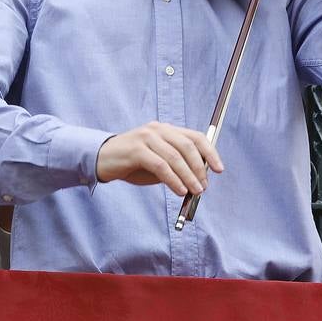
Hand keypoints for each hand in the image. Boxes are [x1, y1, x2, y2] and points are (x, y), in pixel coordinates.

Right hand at [95, 121, 223, 196]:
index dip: (210, 152)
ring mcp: (146, 137)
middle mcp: (158, 129)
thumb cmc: (133, 164)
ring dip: (188, 177)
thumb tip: (199, 179)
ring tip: (195, 191)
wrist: (102, 160)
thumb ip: (177, 167)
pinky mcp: (136, 150)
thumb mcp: (158, 164)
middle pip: (187, 146)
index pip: (195, 137)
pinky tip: (179, 190)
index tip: (219, 169)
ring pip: (175, 157)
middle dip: (199, 168)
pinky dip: (173, 179)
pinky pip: (160, 165)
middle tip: (204, 186)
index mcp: (166, 130)